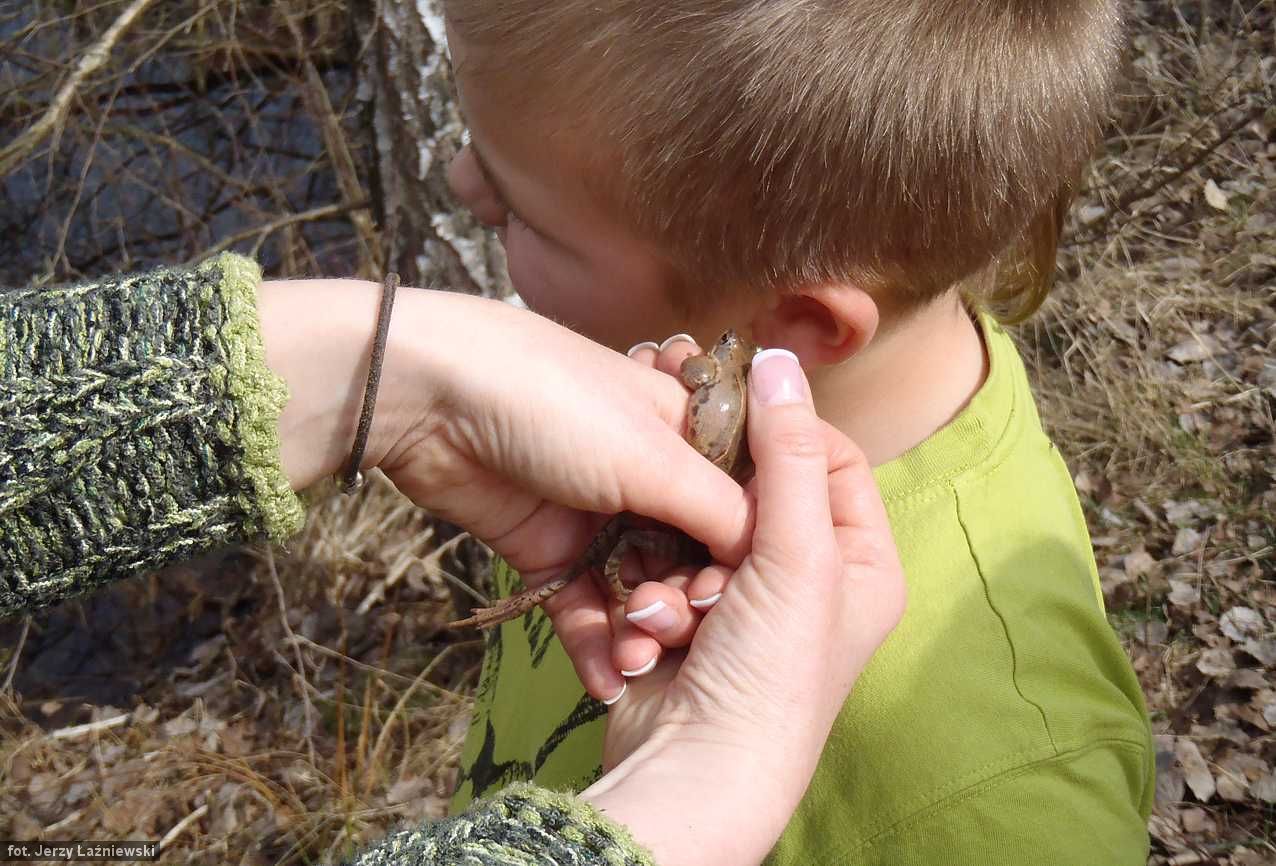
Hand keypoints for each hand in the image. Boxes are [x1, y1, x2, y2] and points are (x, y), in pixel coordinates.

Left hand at [257, 278, 751, 701]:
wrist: (433, 398)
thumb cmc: (557, 402)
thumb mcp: (652, 454)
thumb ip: (716, 507)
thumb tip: (769, 550)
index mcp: (682, 433)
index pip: (735, 502)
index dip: (745, 555)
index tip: (755, 605)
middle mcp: (644, 475)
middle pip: (684, 555)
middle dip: (686, 604)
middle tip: (687, 646)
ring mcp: (593, 513)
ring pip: (631, 587)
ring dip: (638, 631)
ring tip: (640, 670)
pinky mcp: (543, 548)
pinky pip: (579, 604)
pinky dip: (592, 642)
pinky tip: (608, 683)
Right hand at [580, 348, 906, 865]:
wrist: (695, 773)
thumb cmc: (769, 674)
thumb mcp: (796, 556)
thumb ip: (789, 454)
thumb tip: (780, 360)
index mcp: (859, 562)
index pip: (829, 458)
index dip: (780, 432)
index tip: (728, 416)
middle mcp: (808, 580)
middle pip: (751, 494)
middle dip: (711, 518)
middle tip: (696, 537)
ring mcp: (742, 603)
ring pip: (693, 533)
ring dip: (672, 571)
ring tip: (679, 614)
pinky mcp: (685, 623)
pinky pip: (659, 576)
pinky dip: (650, 602)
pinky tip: (651, 636)